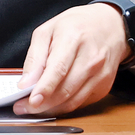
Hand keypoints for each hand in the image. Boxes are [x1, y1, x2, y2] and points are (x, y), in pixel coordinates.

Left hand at [14, 3, 128, 115]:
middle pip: (65, 90)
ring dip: (51, 108)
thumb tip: (26, 82)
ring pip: (72, 101)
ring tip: (34, 107)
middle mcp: (90, 58)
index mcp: (73, 38)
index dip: (45, 88)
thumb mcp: (48, 30)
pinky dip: (64, 106)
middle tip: (23, 107)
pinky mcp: (104, 86)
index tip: (32, 101)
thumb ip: (35, 57)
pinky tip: (53, 102)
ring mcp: (100, 74)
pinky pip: (80, 103)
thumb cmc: (77, 25)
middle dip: (42, 103)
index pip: (59, 69)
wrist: (111, 26)